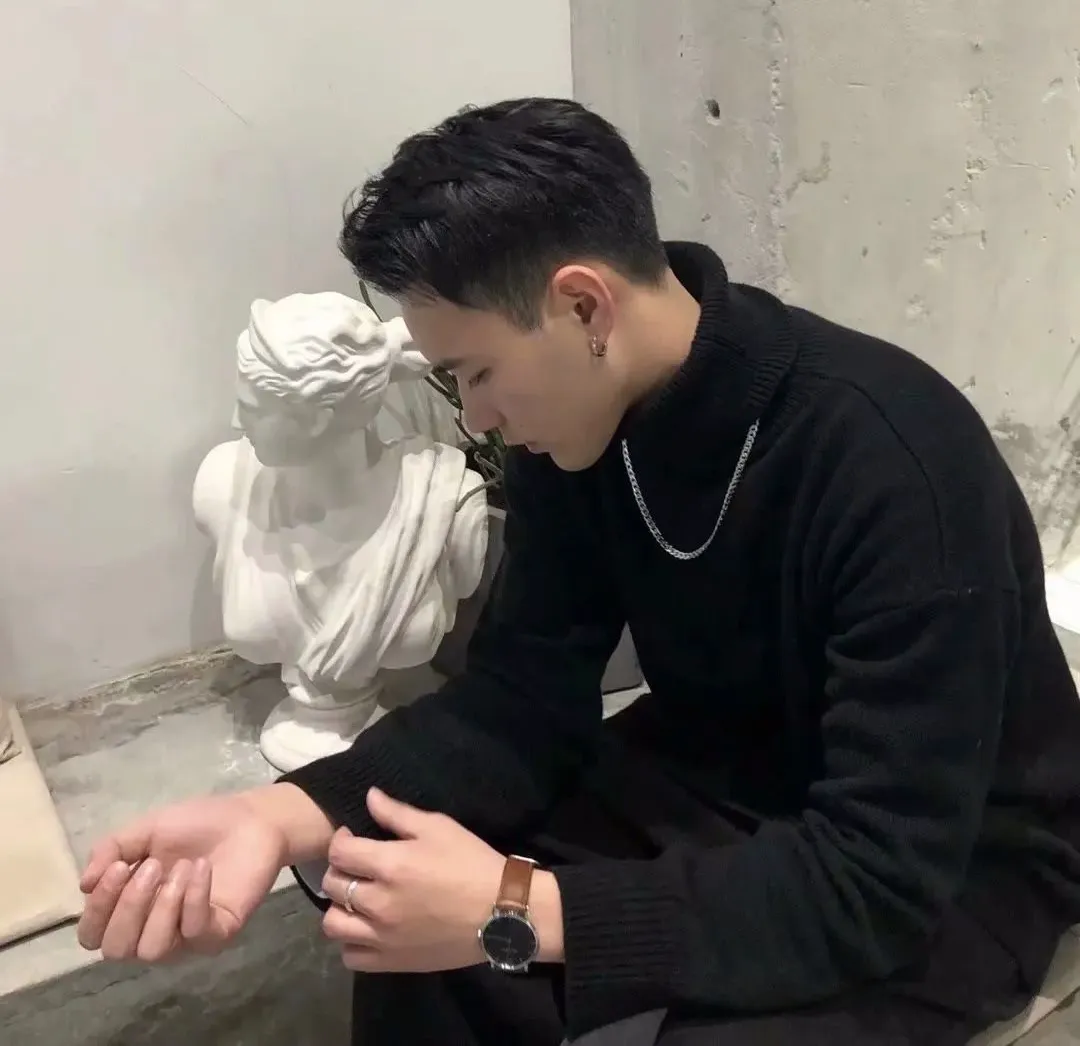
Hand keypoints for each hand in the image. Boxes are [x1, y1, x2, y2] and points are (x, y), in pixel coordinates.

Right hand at [77, 792, 288, 961]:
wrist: (250, 818)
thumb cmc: (197, 826)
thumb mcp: (146, 829)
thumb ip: (111, 850)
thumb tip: (83, 884)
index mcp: (129, 908)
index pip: (92, 935)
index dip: (97, 907)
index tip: (118, 867)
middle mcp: (152, 929)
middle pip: (117, 950)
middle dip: (128, 907)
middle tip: (151, 867)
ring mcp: (186, 937)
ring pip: (153, 950)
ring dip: (162, 905)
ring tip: (181, 867)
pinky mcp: (218, 933)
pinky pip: (195, 932)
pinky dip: (194, 898)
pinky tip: (201, 869)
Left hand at [320, 788, 506, 972]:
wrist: (501, 911)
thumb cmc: (470, 862)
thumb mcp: (439, 827)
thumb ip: (397, 813)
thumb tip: (369, 796)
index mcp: (390, 865)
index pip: (339, 852)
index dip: (340, 840)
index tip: (352, 838)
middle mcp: (378, 903)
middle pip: (332, 885)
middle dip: (339, 869)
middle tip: (357, 866)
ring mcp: (382, 936)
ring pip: (333, 924)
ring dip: (339, 908)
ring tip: (357, 900)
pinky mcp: (392, 961)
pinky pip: (351, 956)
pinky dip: (352, 942)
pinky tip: (367, 929)